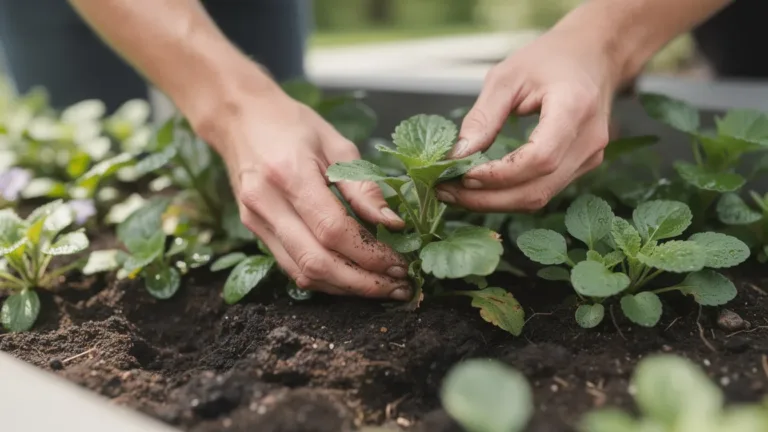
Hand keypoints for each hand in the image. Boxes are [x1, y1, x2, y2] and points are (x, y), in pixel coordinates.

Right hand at [200, 89, 411, 299]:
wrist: (240, 117)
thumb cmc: (292, 124)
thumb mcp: (337, 144)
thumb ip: (364, 187)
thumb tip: (393, 224)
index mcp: (290, 174)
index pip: (334, 230)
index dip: (371, 254)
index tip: (400, 264)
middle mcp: (267, 203)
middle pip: (317, 262)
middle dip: (362, 282)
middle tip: (397, 287)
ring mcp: (256, 221)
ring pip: (302, 273)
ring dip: (345, 288)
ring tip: (380, 287)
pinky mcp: (255, 231)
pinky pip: (291, 267)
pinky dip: (324, 279)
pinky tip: (351, 277)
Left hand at [436, 24, 616, 212]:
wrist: (593, 56)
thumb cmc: (550, 59)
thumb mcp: (507, 76)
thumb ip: (483, 117)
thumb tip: (458, 156)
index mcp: (575, 107)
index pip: (540, 157)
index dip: (500, 175)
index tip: (464, 175)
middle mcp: (589, 139)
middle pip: (537, 189)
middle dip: (487, 199)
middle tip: (447, 192)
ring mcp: (590, 157)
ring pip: (539, 197)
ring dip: (495, 202)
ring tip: (458, 193)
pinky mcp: (582, 166)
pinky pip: (543, 190)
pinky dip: (510, 195)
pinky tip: (482, 188)